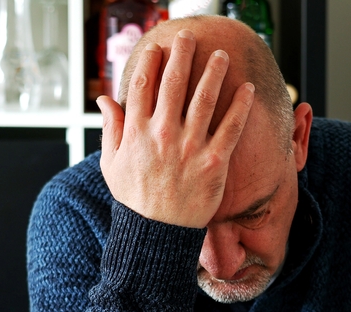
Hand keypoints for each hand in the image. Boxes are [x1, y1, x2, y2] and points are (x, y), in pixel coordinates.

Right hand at [97, 29, 255, 227]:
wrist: (157, 235)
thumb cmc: (135, 201)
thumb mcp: (112, 165)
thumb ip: (110, 129)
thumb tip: (103, 100)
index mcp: (136, 132)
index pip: (143, 85)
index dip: (151, 61)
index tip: (158, 46)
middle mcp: (162, 135)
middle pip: (174, 83)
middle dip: (182, 54)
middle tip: (191, 36)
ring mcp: (189, 148)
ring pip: (204, 98)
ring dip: (214, 72)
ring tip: (221, 56)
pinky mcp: (213, 163)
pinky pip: (230, 128)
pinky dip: (240, 106)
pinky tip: (247, 90)